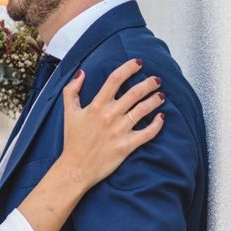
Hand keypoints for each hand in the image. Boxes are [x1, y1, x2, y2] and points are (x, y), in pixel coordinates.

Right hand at [61, 59, 164, 185]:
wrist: (75, 168)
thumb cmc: (73, 140)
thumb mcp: (68, 112)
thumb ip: (72, 90)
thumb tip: (81, 72)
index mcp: (96, 106)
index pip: (115, 79)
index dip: (128, 68)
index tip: (138, 63)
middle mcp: (109, 116)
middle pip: (134, 93)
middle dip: (149, 83)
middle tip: (156, 80)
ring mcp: (119, 131)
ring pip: (143, 110)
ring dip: (155, 100)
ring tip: (161, 95)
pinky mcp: (126, 146)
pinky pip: (147, 133)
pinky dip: (157, 125)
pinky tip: (162, 118)